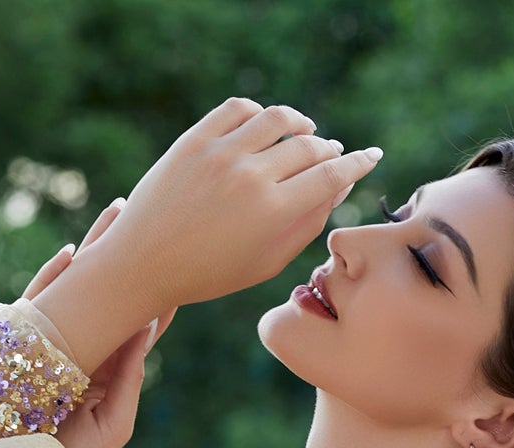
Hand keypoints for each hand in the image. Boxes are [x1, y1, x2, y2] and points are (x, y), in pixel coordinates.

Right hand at [20, 199, 177, 447]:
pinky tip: (70, 252)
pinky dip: (52, 276)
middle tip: (148, 213)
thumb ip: (128, 376)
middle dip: (126, 253)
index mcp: (104, 370)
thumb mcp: (113, 424)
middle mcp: (78, 351)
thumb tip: (146, 325)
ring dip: (94, 250)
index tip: (184, 256)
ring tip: (116, 212)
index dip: (156, 290)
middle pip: (108, 293)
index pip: (136, 324)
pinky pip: (35, 302)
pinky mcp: (16, 346)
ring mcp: (47, 345)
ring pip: (75, 287)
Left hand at [93, 95, 382, 311]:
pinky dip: (259, 115)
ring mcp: (221, 152)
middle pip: (309, 147)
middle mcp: (251, 176)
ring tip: (305, 131)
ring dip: (299, 123)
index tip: (370, 156)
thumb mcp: (265, 262)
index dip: (357, 164)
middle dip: (329, 150)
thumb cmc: (209, 272)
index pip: (331, 176)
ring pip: (278, 119)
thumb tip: (337, 190)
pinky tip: (264, 126)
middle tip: (333, 154)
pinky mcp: (194, 139)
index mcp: (273, 212)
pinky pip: (238, 109)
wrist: (143, 263)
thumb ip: (306, 226)